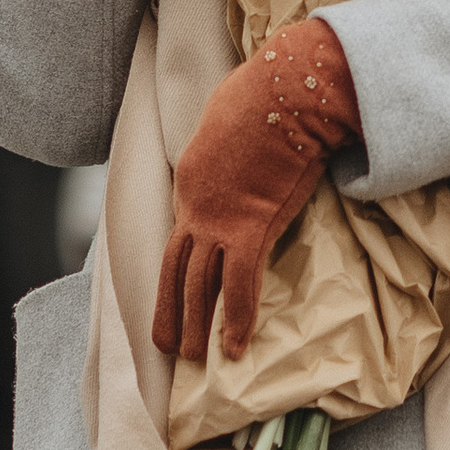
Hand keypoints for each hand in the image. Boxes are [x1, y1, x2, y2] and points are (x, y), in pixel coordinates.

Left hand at [152, 17, 359, 363]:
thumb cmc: (264, 91)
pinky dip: (236, 319)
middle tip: (168, 344)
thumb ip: (232, 141)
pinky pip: (239, 284)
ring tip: (194, 358)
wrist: (281, 91)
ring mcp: (218, 221)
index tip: (183, 285)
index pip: (182, 230)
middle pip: (175, 267)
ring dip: (194, 325)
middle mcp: (194, 205)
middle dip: (170, 308)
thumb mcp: (231, 118)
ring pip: (196, 284)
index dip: (183, 260)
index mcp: (189, 178)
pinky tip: (234, 348)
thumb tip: (249, 138)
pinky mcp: (248, 229)